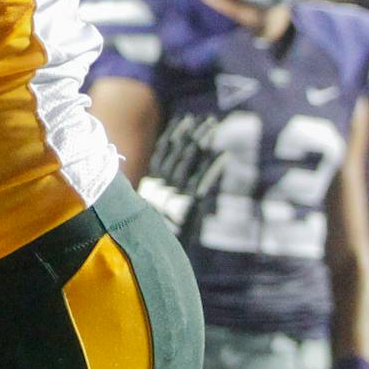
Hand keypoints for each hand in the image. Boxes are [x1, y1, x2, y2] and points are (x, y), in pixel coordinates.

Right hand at [136, 113, 224, 235]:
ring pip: (192, 160)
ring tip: (215, 130)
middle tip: (208, 119)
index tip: (187, 119)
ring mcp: (178, 189)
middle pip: (181, 150)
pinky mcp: (192, 201)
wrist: (152, 249)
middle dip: (195, 134)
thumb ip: (152, 187)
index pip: (166, 149)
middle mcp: (165, 181)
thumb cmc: (149, 229)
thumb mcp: (145, 205)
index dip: (177, 133)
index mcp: (153, 179)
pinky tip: (223, 154)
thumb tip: (154, 170)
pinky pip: (204, 178)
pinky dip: (213, 165)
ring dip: (204, 143)